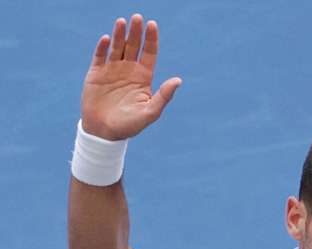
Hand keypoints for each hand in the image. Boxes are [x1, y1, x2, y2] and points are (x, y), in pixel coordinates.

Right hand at [81, 14, 181, 139]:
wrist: (104, 132)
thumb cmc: (130, 125)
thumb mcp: (150, 112)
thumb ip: (163, 95)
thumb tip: (178, 80)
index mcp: (143, 77)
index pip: (149, 53)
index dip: (151, 39)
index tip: (152, 25)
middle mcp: (128, 70)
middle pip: (133, 46)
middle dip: (136, 32)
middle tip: (137, 17)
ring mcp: (112, 70)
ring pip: (117, 47)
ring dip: (120, 34)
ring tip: (122, 22)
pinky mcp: (96, 74)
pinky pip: (100, 56)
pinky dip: (103, 47)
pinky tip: (107, 39)